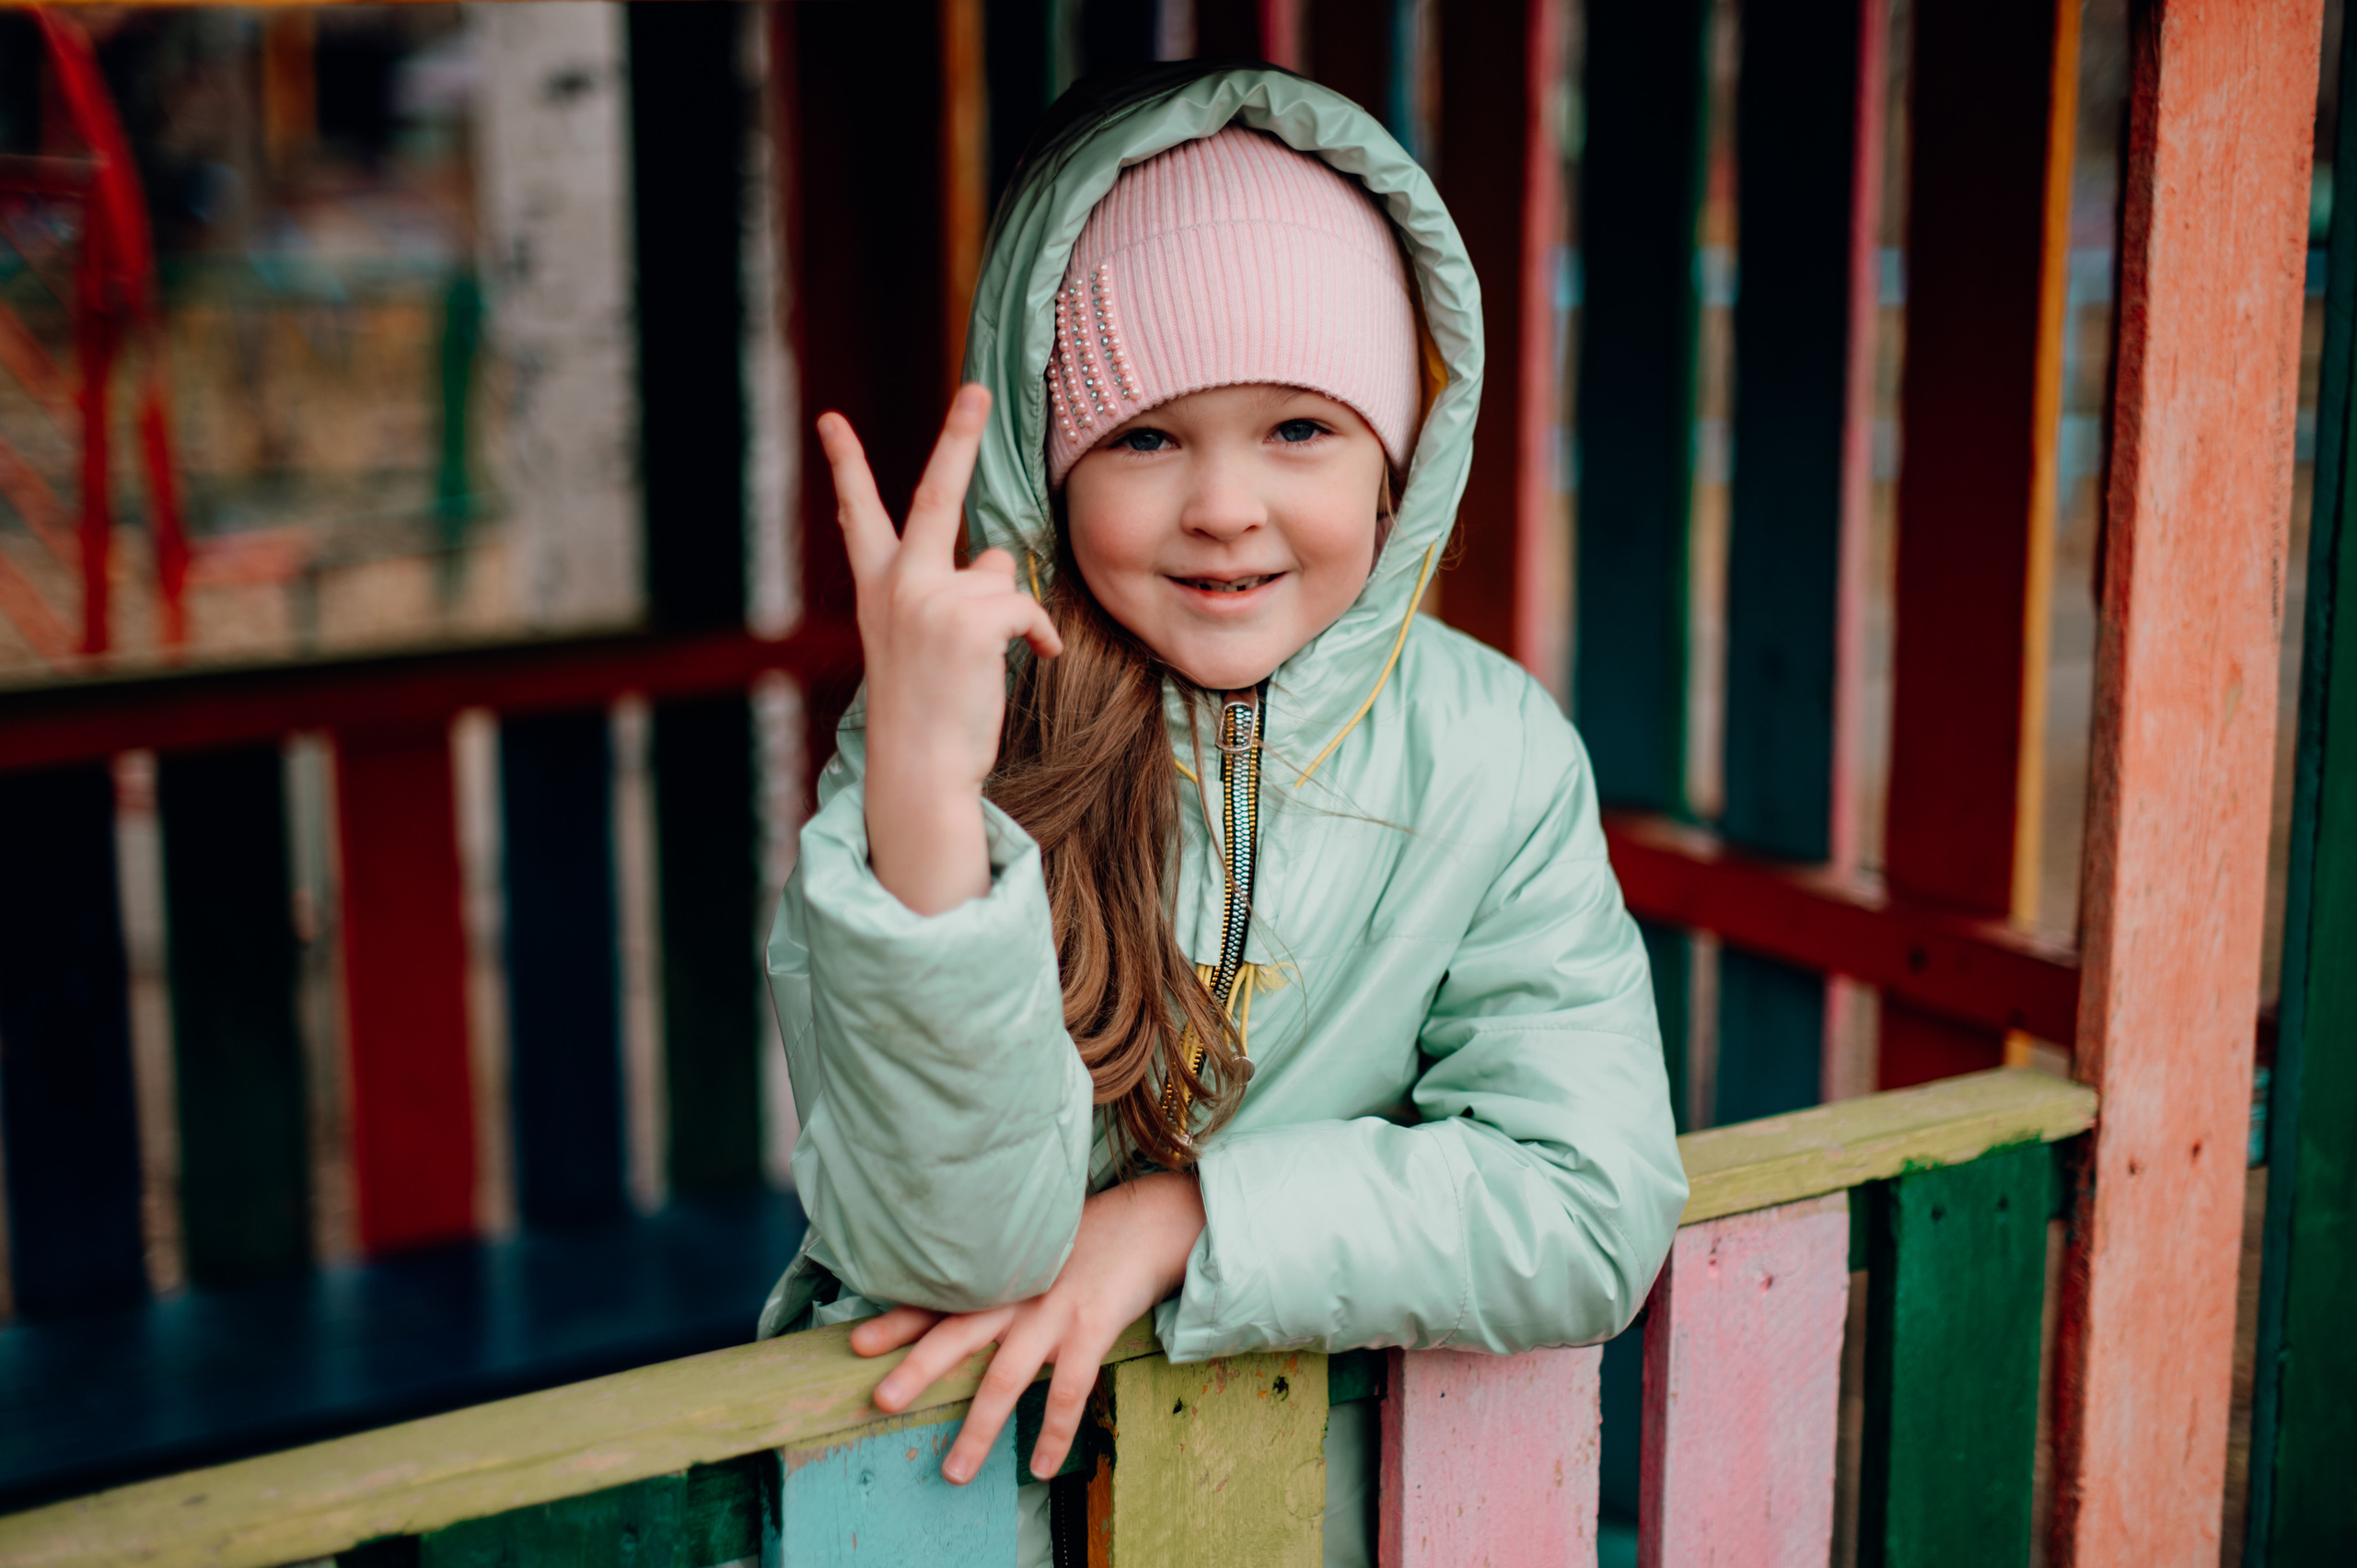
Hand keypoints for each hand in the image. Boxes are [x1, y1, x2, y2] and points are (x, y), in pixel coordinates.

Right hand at [818, 385, 1062, 915]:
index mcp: (877, 589)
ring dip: (1010, 612)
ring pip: (998, 571)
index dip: (847, 465)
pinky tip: (1037, 659)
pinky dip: (1041, 634)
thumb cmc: (930, 713)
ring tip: (985, 661)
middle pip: (932, 493)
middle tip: (976, 389)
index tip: (832, 420)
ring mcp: (930, 597)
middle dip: (956, 436)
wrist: (920, 771)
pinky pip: (1027, 606)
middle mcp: (897, 584)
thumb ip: (955, 589)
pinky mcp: (969, 620)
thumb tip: (996, 555)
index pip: (859, 515)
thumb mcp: (929, 641)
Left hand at [849, 1171, 1206, 1483]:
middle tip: (880, 1400)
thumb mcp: (1034, 1251)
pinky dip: (1053, 1433)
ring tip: (954, 1472)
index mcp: (999, 1275)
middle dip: (916, 1370)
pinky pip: (1067, 1391)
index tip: (856, 1343)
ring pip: (1004, 1378)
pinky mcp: (1090, 1329)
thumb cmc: (1087, 1241)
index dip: (896, 1320)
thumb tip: (964, 1307)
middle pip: (956, 1335)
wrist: (1149, 1222)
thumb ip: (1000, 1278)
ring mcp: (1052, 1312)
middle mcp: (1016, 1294)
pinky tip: (1042, 1467)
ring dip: (978, 1429)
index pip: (938, 1297)